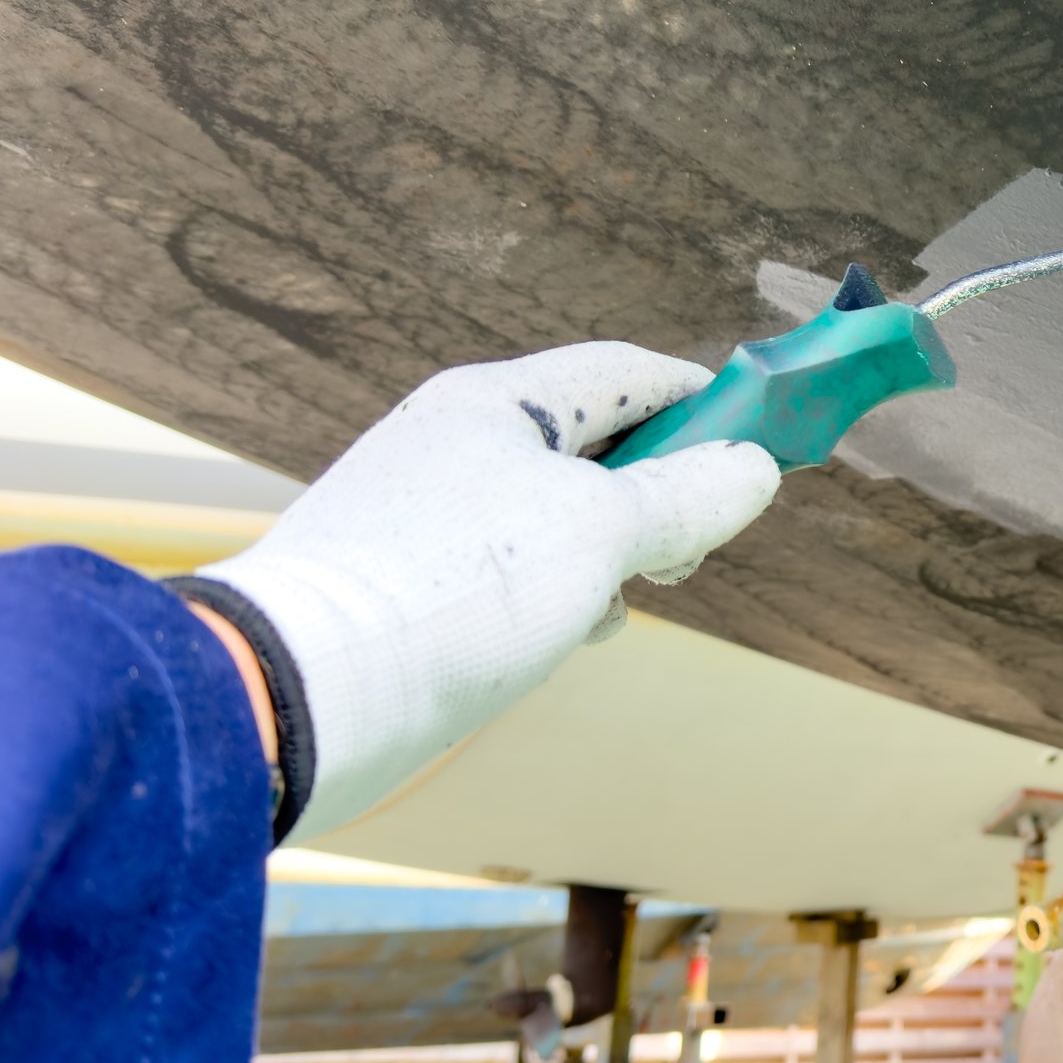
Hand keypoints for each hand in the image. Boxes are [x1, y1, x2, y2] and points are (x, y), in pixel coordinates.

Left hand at [183, 343, 778, 842]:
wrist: (303, 692)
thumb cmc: (453, 590)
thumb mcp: (598, 535)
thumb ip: (684, 499)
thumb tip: (754, 469)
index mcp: (496, 403)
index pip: (624, 370)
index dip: (701, 398)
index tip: (759, 438)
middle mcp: (454, 443)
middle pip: (590, 443)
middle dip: (657, 491)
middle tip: (688, 549)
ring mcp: (425, 514)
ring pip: (552, 513)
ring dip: (608, 552)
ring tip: (623, 600)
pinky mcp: (405, 582)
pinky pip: (507, 568)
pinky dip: (553, 593)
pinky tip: (563, 637)